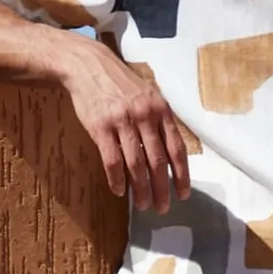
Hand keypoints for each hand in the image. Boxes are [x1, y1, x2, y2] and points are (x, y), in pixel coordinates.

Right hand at [60, 40, 190, 213]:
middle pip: (158, 161)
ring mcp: (122, 122)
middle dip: (162, 188)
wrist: (89, 65)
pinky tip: (119, 191)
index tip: (183, 193)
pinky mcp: (100, 127)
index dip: (182, 174)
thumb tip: (171, 151)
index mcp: (161, 110)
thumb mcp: (149, 95)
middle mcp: (145, 116)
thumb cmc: (121, 83)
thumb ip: (160, 120)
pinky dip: (117, 179)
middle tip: (163, 208)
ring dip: (140, 189)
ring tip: (142, 205)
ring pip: (136, 164)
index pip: (176, 148)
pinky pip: (112, 160)